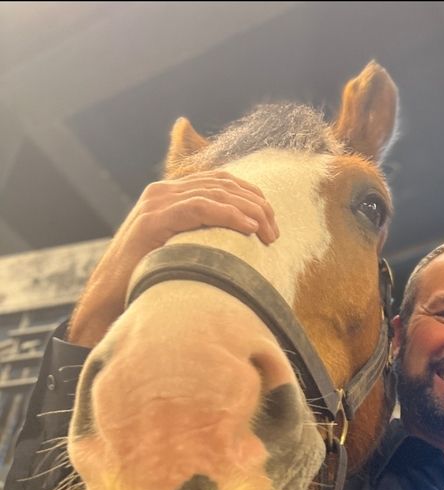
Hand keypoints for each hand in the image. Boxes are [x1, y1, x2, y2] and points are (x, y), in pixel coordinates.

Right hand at [68, 171, 278, 346]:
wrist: (111, 296)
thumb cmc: (150, 277)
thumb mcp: (183, 249)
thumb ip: (205, 236)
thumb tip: (245, 242)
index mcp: (173, 195)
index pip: (222, 182)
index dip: (251, 197)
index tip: (272, 221)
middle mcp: (164, 192)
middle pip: (223, 185)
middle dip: (256, 206)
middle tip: (274, 233)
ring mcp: (157, 202)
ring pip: (215, 193)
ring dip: (249, 212)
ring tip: (268, 233)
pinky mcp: (153, 218)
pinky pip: (199, 207)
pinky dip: (228, 215)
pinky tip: (248, 228)